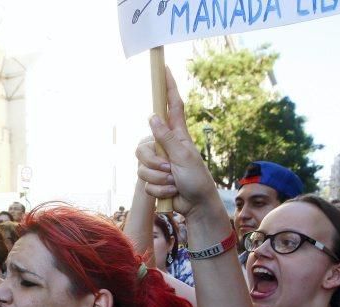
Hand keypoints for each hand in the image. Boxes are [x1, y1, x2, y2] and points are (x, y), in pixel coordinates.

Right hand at [135, 68, 218, 217]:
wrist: (196, 205)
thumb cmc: (197, 179)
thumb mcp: (183, 156)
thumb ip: (166, 137)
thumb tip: (153, 116)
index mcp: (177, 135)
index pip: (172, 105)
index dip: (169, 87)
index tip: (165, 69)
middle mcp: (166, 146)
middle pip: (143, 146)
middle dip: (152, 162)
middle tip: (168, 169)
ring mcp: (159, 163)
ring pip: (142, 167)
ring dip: (158, 179)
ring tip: (173, 183)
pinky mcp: (154, 179)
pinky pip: (145, 183)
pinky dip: (157, 190)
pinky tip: (171, 192)